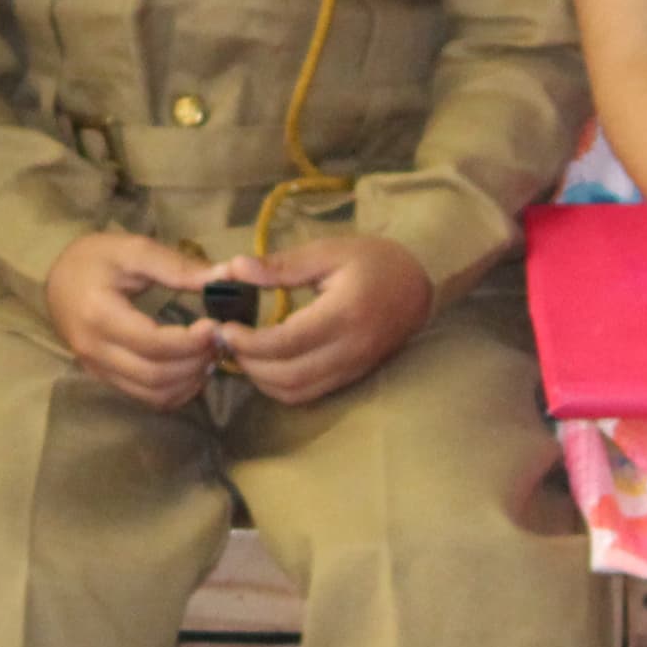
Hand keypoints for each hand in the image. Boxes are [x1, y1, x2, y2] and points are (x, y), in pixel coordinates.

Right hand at [41, 229, 227, 408]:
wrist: (54, 276)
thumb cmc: (94, 258)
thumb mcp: (133, 250)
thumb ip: (177, 266)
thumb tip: (224, 276)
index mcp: (100, 315)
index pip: (152, 344)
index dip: (190, 342)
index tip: (216, 327)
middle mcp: (95, 350)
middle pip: (154, 375)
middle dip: (194, 362)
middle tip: (219, 341)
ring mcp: (97, 368)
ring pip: (151, 394)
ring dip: (187, 381)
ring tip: (208, 355)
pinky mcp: (103, 377)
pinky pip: (143, 397)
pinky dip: (173, 391)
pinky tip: (189, 370)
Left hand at [212, 234, 433, 405]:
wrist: (420, 286)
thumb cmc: (374, 262)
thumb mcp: (328, 252)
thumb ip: (281, 265)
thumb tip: (235, 268)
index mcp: (343, 314)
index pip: (285, 342)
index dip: (249, 341)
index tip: (226, 328)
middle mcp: (349, 349)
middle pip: (287, 375)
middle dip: (250, 363)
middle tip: (229, 341)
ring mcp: (353, 368)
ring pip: (296, 392)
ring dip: (262, 380)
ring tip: (244, 353)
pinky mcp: (352, 377)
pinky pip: (310, 394)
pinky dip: (281, 386)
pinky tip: (268, 364)